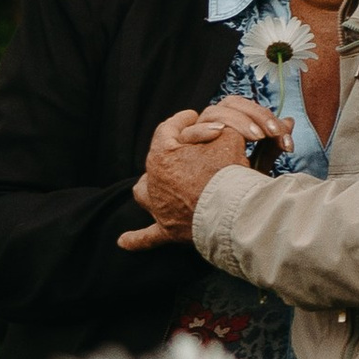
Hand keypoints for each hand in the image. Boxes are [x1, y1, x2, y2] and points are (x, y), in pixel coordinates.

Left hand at [118, 98, 292, 250]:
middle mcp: (155, 181)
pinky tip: (123, 242)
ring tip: (148, 186)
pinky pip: (148, 237)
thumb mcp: (229, 138)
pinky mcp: (169, 231)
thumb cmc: (230, 174)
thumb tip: (220, 122)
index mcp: (163, 155)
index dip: (182, 120)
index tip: (192, 116)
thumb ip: (222, 126)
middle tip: (181, 148)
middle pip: (155, 160)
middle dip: (166, 153)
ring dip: (149, 189)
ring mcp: (160, 207)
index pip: (169, 129)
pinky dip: (137, 240)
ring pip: (145, 194)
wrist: (235, 213)